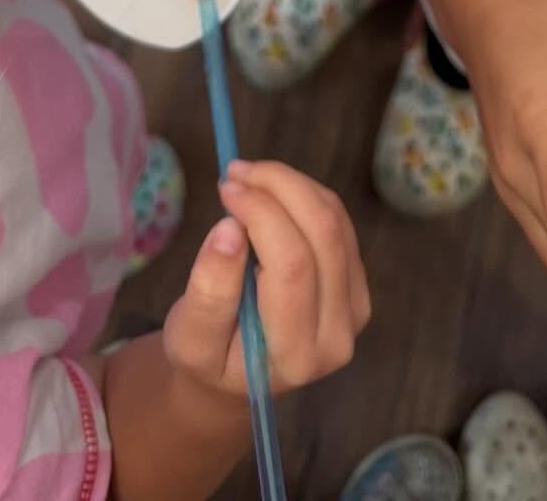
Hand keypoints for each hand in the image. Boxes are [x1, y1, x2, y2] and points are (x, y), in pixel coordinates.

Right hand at [163, 161, 369, 399]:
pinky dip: (304, 194)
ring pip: (335, 221)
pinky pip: (339, 222)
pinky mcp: (356, 285)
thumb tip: (230, 229)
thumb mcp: (190, 337)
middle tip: (235, 172)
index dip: (262, 214)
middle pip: (322, 236)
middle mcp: (338, 334)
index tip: (225, 188)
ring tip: (248, 177)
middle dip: (279, 187)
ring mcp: (355, 309)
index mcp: (297, 355)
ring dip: (292, 184)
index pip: (292, 268)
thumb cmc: (209, 358)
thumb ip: (209, 291)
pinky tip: (270, 192)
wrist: (237, 375)